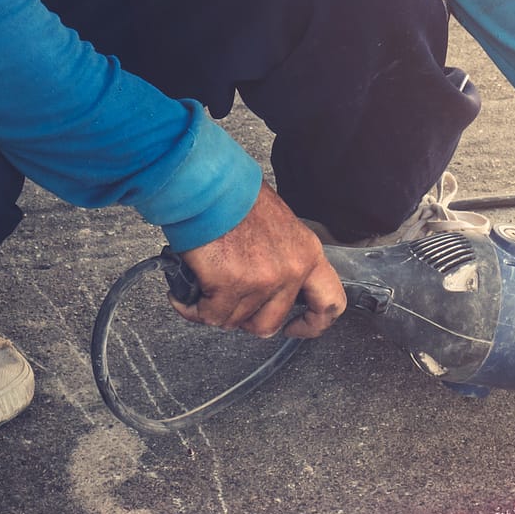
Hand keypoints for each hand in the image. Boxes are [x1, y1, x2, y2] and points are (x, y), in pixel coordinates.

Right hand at [172, 182, 346, 337]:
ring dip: (214, 309)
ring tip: (202, 288)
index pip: (330, 302)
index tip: (296, 327)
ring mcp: (263, 281)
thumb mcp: (280, 227)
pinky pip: (211, 316)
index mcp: (307, 254)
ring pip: (236, 321)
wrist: (208, 186)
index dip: (313, 324)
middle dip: (245, 319)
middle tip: (228, 303)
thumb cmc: (236, 199)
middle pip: (271, 322)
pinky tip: (185, 295)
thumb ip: (283, 259)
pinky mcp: (231, 285)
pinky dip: (192, 308)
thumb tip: (271, 287)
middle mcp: (291, 271)